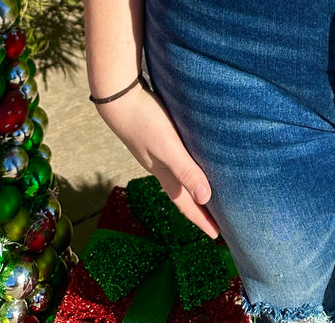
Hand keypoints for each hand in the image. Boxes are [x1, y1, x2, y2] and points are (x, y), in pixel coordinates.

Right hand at [95, 84, 219, 236]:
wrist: (118, 98)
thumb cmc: (144, 121)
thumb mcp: (168, 147)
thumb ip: (185, 170)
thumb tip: (205, 198)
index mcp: (163, 173)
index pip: (185, 203)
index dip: (201, 219)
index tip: (216, 235)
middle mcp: (159, 166)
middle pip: (182, 193)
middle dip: (198, 207)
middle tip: (216, 218)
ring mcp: (155, 152)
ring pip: (178, 175)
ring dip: (192, 185)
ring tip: (207, 190)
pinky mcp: (156, 136)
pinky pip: (176, 158)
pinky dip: (186, 165)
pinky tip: (191, 155)